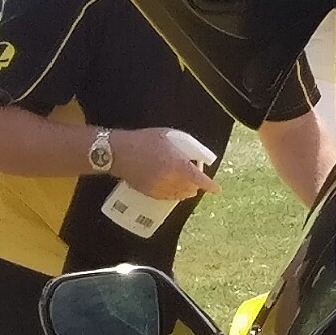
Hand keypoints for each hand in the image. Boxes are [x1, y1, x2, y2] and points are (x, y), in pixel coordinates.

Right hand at [104, 127, 221, 200]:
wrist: (118, 152)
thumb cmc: (143, 140)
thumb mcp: (167, 136)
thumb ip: (183, 145)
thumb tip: (193, 153)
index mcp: (176, 164)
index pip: (198, 178)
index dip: (209, 185)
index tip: (217, 190)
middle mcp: (169, 179)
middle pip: (189, 188)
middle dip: (196, 186)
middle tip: (197, 180)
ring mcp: (158, 187)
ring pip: (178, 195)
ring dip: (186, 192)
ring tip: (189, 188)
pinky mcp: (148, 192)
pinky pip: (165, 198)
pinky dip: (173, 196)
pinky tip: (175, 192)